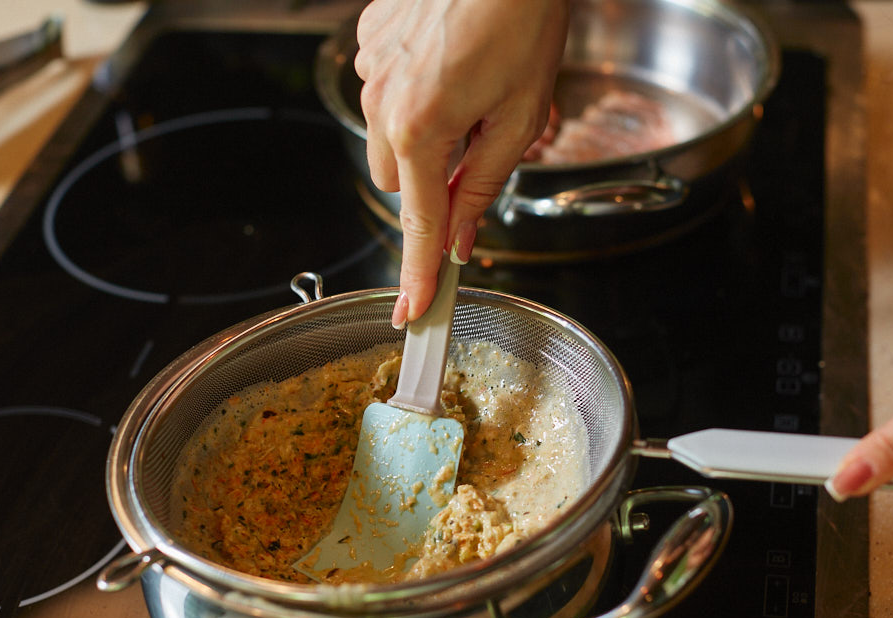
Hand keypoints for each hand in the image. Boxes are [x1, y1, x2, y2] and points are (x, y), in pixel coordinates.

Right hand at [354, 0, 570, 327]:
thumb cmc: (522, 20)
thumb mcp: (521, 117)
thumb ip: (485, 185)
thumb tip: (465, 238)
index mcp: (420, 130)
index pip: (420, 225)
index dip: (419, 275)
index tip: (413, 312)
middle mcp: (383, 102)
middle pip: (400, 182)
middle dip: (434, 184)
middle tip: (478, 150)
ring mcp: (371, 69)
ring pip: (388, 138)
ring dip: (423, 137)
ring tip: (469, 93)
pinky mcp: (370, 40)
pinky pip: (385, 90)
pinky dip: (413, 93)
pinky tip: (449, 63)